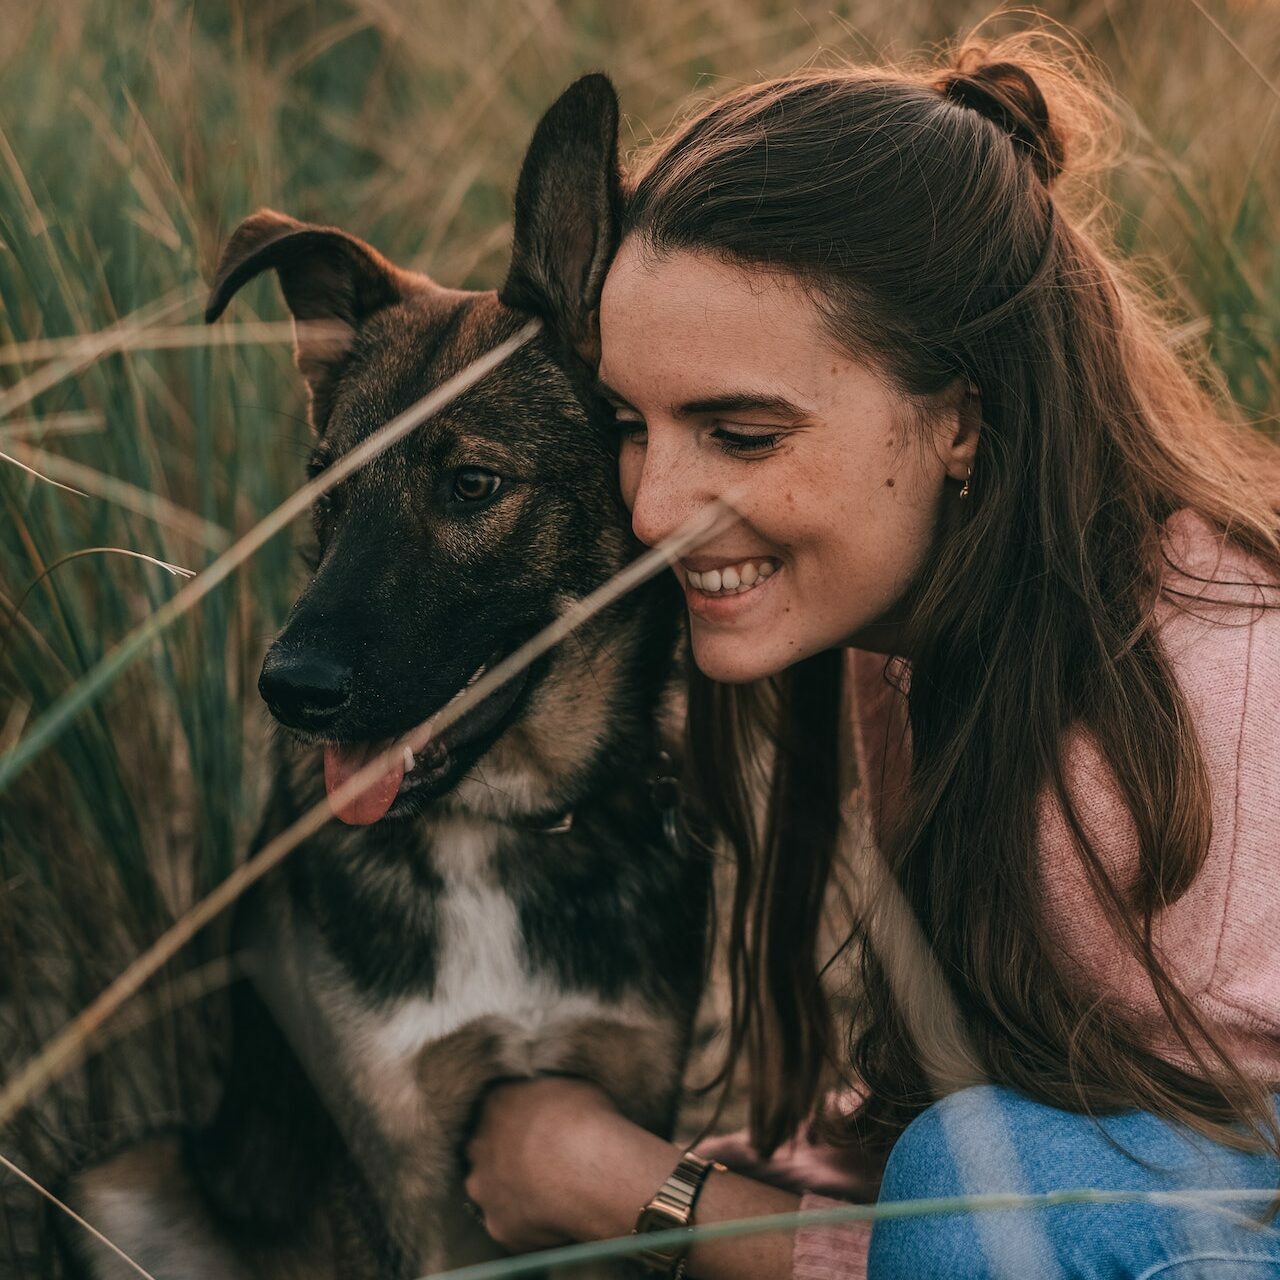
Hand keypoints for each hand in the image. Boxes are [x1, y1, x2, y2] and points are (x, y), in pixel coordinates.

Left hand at [463, 1075, 634, 1252]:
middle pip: (486, 1151)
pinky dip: (530, 1225)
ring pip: (494, 1192)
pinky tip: (556, 1219)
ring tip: (550, 1195)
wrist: (590, 1172)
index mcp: (496, 1104)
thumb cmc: (586, 1121)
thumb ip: (546, 1094)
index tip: (538, 1129)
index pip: (496, 1109)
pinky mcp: (500, 1228)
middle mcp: (480, 1147)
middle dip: (507, 1157)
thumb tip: (551, 1100)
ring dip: (513, 1193)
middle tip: (542, 1163)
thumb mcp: (569, 1086)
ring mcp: (486, 1190)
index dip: (518, 1121)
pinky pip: (513, 1226)